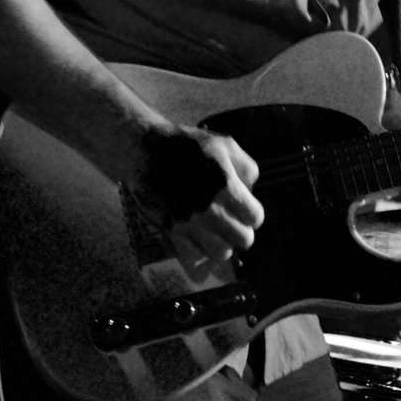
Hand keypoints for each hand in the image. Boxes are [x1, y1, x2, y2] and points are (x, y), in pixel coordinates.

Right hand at [133, 124, 263, 276]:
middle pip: (244, 240)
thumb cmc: (186, 145)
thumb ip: (246, 167)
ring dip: (223, 243)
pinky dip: (200, 248)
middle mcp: (210, 210)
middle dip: (242, 229)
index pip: (255, 217)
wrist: (145, 151)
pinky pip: (195, 255)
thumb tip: (252, 190)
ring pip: (222, 253)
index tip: (246, 208)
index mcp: (226, 186)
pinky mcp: (171, 231)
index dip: (252, 213)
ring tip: (217, 231)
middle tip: (233, 221)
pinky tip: (198, 234)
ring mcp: (190, 224)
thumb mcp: (224, 144)